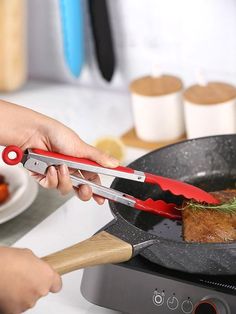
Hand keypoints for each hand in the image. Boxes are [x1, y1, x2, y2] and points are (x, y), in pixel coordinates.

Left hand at [0, 100, 118, 203]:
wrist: (36, 132)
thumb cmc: (57, 135)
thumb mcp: (82, 147)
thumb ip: (98, 158)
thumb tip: (115, 164)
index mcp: (81, 163)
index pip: (92, 180)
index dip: (98, 190)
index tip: (102, 198)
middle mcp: (70, 170)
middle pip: (80, 189)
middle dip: (84, 192)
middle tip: (86, 189)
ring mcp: (57, 174)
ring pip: (65, 189)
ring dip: (64, 179)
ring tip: (61, 166)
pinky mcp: (44, 176)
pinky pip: (50, 185)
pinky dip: (52, 177)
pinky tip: (51, 168)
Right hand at [0, 247, 60, 313]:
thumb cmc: (7, 260)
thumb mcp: (28, 255)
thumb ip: (36, 265)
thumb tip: (34, 268)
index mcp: (47, 276)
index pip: (57, 284)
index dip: (51, 282)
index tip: (48, 281)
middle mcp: (40, 291)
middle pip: (41, 291)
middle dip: (32, 286)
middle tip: (21, 277)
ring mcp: (28, 303)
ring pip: (28, 299)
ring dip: (21, 294)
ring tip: (11, 283)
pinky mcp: (15, 312)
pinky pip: (16, 307)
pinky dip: (12, 301)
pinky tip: (6, 291)